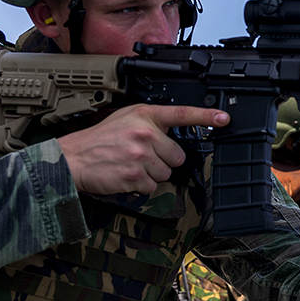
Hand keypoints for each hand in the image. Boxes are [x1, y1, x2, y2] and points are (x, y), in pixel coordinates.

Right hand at [57, 104, 228, 194]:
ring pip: (166, 173)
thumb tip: (173, 133)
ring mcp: (141, 155)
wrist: (73, 158)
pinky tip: (126, 175)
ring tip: (131, 165)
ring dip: (152, 173)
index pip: (182, 114)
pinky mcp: (135, 176)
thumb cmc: (100, 139)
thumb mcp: (126, 118)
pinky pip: (152, 186)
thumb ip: (151, 122)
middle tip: (142, 156)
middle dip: (163, 159)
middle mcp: (145, 133)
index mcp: (145, 115)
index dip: (206, 116)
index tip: (225, 119)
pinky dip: (141, 185)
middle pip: (178, 155)